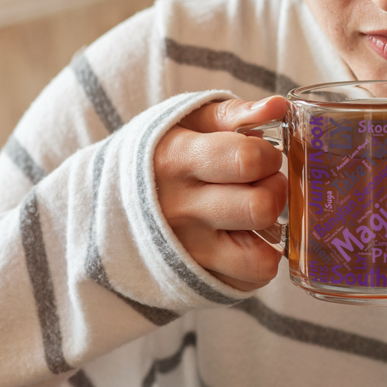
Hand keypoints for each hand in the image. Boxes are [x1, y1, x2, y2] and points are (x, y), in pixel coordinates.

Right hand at [154, 96, 287, 291]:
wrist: (106, 203)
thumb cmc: (163, 154)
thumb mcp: (189, 122)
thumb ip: (236, 113)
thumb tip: (280, 105)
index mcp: (177, 161)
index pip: (248, 160)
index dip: (268, 155)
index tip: (261, 155)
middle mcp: (180, 212)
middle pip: (261, 207)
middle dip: (275, 189)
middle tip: (261, 183)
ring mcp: (189, 252)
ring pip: (261, 256)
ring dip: (271, 231)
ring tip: (255, 212)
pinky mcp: (200, 280)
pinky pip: (253, 278)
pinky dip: (260, 258)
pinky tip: (245, 237)